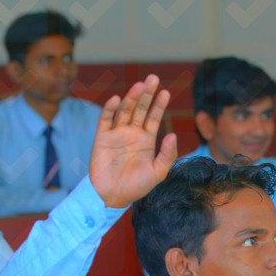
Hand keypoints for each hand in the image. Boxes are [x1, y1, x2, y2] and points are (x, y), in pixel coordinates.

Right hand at [89, 74, 179, 208]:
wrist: (112, 196)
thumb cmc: (136, 187)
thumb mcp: (158, 172)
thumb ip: (167, 154)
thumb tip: (173, 134)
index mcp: (146, 140)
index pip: (154, 117)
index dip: (159, 104)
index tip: (165, 92)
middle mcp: (132, 133)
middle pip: (140, 109)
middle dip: (147, 94)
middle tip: (153, 78)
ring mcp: (117, 134)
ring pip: (124, 110)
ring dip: (131, 98)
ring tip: (139, 86)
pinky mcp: (102, 138)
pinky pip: (105, 120)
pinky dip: (109, 109)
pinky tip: (116, 99)